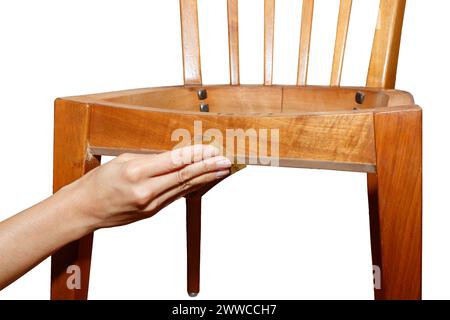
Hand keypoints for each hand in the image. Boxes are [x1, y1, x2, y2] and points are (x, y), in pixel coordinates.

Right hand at [59, 145, 230, 229]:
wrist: (84, 210)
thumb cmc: (98, 183)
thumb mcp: (122, 161)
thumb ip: (150, 160)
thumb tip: (175, 158)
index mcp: (136, 173)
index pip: (174, 162)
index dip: (196, 155)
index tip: (211, 149)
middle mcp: (145, 191)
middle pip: (184, 177)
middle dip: (208, 167)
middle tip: (225, 160)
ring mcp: (150, 205)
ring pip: (184, 188)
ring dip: (205, 178)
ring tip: (221, 170)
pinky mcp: (152, 212)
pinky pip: (176, 197)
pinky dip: (192, 188)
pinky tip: (203, 181)